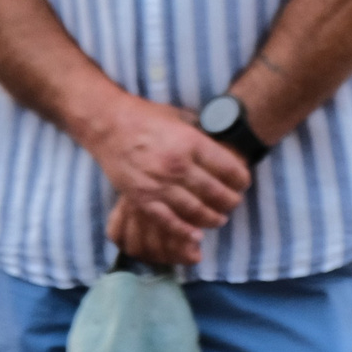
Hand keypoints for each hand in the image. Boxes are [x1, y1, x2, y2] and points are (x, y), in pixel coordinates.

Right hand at [86, 95, 251, 266]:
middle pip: (216, 192)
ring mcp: (158, 185)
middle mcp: (177, 165)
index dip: (241, 179)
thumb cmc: (146, 117)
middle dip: (231, 201)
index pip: (228, 167)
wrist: (108, 125)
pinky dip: (185, 232)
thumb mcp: (180, 117)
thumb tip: (222, 139)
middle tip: (235, 203)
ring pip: (196, 211)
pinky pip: (168, 222)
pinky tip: (197, 235)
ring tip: (220, 218)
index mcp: (190, 142)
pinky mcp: (142, 199)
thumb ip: (200, 132)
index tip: (243, 183)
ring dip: (213, 218)